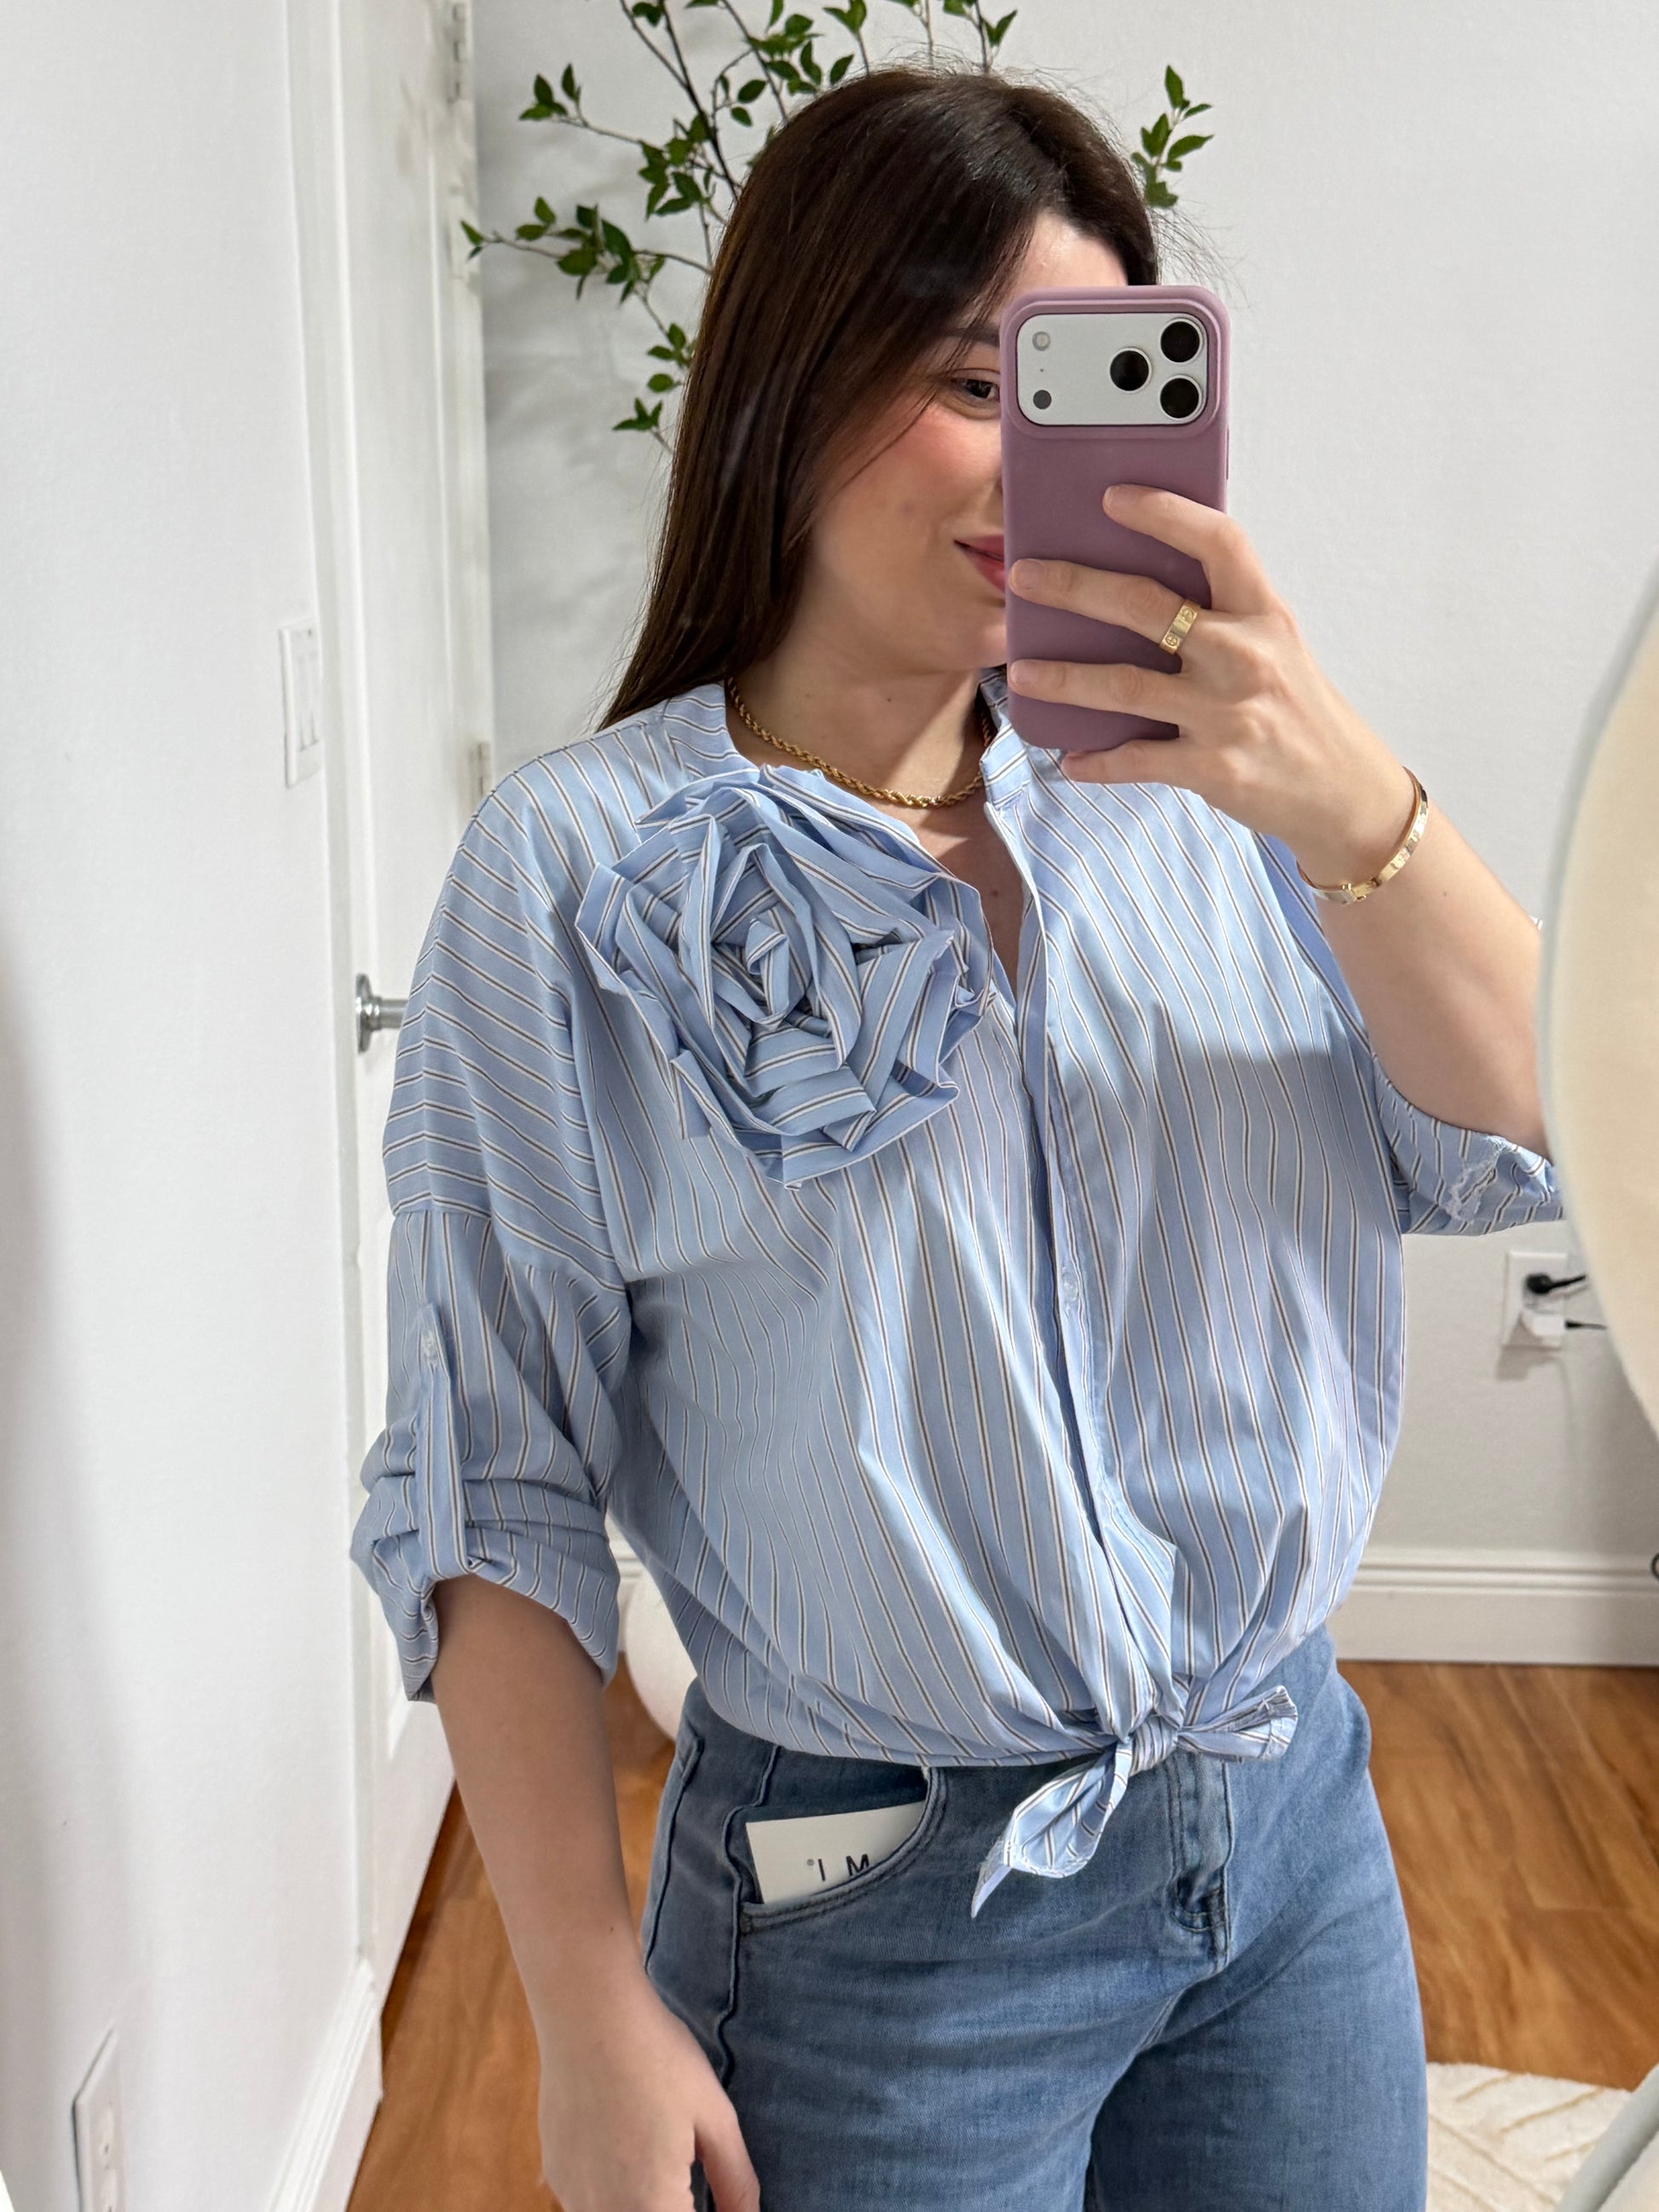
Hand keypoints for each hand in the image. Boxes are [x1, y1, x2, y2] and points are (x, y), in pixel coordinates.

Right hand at [535, 1963, 760, 2211]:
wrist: (588, 2010)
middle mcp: (602, 2211)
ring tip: (664, 2162)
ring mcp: (571, 2194)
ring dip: (642, 2205)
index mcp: (649, 2205)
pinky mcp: (555, 2172)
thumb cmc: (658, 2057)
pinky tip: (630, 2151)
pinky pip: (588, 2204)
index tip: (711, 2195)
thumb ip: (736, 2183)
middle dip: (674, 2207)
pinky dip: (615, 2195)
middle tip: (693, 2183)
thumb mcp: (715, 2117)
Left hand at [1005, 483, 1419, 887]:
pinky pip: (1136, 760)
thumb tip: (1142, 577)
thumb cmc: (1297, 708)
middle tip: (1024, 577)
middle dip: (1075, 586)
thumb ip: (1223, 612)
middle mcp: (1245, 656)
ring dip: (1063, 678)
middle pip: (1147, 607)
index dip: (1165, 513)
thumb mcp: (1276, 644)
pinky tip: (1070, 759)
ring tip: (1020, 673)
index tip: (1113, 497)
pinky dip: (1097, 762)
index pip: (1218, 542)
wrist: (1343, 791)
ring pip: (1125, 686)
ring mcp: (1226, 714)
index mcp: (1264, 613)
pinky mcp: (1211, 768)